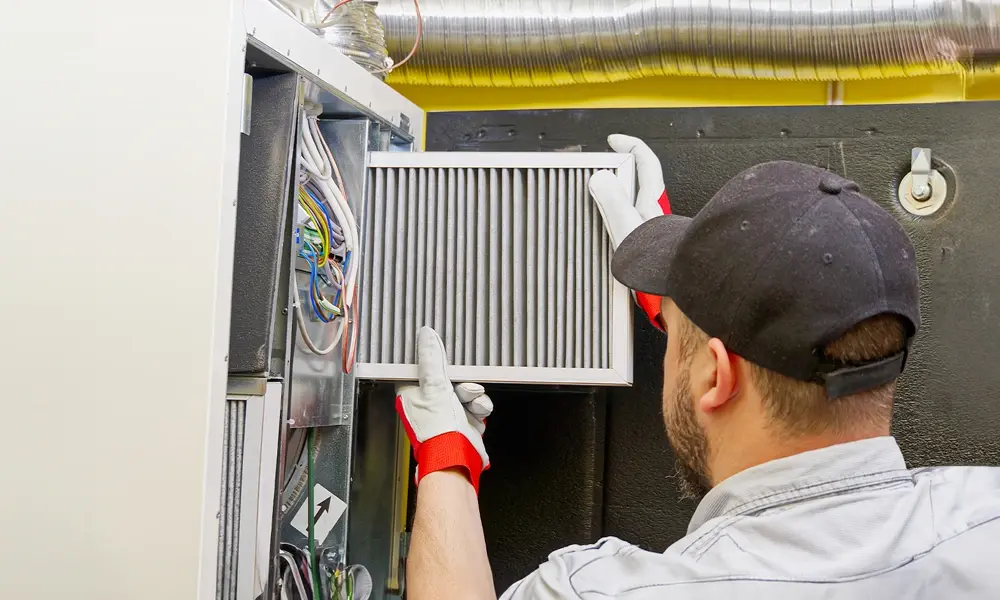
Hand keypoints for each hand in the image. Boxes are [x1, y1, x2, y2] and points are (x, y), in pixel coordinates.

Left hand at [395, 327, 493, 492]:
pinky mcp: (464, 421)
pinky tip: (477, 412)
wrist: (457, 459)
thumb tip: (426, 335)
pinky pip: (476, 404)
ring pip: (465, 390)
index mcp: (412, 395)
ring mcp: (447, 413)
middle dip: (460, 380)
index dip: (431, 360)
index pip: (419, 369)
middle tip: (461, 384)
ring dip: (472, 394)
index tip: (441, 353)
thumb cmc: (437, 430)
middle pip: (447, 378)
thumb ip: (432, 360)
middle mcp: (428, 404)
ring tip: (471, 401)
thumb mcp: (434, 387)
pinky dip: (479, 407)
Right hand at [588, 134, 671, 328]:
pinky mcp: (646, 245)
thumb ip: (612, 201)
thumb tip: (600, 178)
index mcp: (650, 200)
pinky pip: (629, 224)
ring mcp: (651, 228)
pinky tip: (607, 231)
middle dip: (621, 171)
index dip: (630, 145)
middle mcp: (653, 211)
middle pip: (639, 180)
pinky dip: (617, 221)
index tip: (614, 140)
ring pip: (633, 202)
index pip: (645, 161)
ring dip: (617, 198)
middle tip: (601, 169)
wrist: (674, 289)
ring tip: (598, 199)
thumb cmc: (658, 262)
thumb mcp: (627, 226)